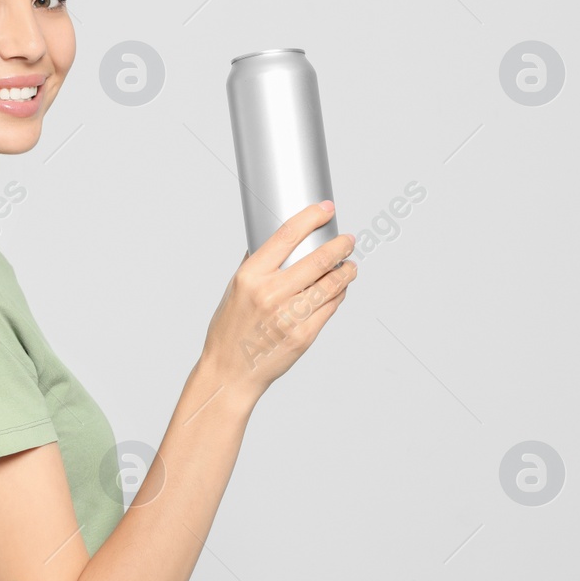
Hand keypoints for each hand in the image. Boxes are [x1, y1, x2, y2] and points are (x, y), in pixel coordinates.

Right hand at [199, 202, 357, 400]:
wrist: (230, 372)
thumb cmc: (230, 330)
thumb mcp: (234, 290)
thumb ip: (255, 265)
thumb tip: (276, 240)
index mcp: (250, 277)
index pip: (286, 236)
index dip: (311, 218)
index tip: (326, 209)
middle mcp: (270, 294)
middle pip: (318, 260)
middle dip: (340, 246)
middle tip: (348, 240)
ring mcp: (289, 316)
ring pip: (331, 284)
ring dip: (346, 272)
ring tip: (350, 266)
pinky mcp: (303, 336)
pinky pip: (330, 308)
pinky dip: (338, 295)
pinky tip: (339, 290)